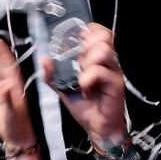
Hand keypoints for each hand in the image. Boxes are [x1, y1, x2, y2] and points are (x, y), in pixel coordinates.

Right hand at [0, 38, 36, 149]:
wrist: (18, 139)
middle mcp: (10, 88)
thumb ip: (7, 99)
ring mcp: (4, 93)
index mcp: (16, 88)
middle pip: (0, 66)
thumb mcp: (11, 114)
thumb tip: (5, 85)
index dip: (4, 54)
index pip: (9, 67)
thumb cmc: (18, 128)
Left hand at [55, 24, 127, 145]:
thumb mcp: (64, 88)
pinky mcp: (116, 84)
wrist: (97, 128)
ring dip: (87, 62)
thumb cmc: (86, 107)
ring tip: (83, 77)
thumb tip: (44, 60)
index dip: (87, 31)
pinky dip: (87, 80)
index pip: (98, 33)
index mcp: (97, 59)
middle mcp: (107, 63)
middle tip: (79, 61)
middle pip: (103, 37)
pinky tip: (87, 91)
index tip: (76, 42)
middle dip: (86, 46)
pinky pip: (99, 72)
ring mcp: (113, 72)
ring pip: (103, 51)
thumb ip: (53, 75)